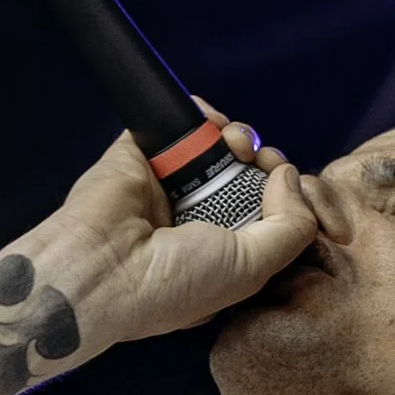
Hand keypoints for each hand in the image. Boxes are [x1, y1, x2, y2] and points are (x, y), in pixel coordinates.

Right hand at [38, 121, 317, 358]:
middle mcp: (194, 220)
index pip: (262, 212)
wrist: (104, 266)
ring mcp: (166, 185)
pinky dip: (201, 112)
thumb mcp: (253, 268)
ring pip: (215, 145)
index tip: (284, 182)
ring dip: (236, 135)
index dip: (282, 192)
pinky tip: (210, 124)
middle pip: (242, 174)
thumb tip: (289, 176)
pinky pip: (178, 121)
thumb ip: (291, 226)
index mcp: (220, 254)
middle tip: (262, 159)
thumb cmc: (176, 281)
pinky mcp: (140, 154)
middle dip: (262, 160)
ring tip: (235, 145)